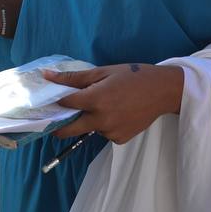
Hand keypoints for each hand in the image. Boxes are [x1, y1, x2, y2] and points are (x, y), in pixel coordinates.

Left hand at [44, 64, 183, 143]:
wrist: (162, 91)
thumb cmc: (132, 76)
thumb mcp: (103, 72)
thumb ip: (74, 77)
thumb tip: (47, 76)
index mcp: (95, 100)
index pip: (65, 104)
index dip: (55, 102)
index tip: (49, 102)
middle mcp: (101, 119)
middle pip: (69, 129)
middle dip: (59, 126)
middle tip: (57, 119)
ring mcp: (110, 132)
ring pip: (89, 129)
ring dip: (89, 121)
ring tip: (105, 105)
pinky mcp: (120, 139)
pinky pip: (104, 133)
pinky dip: (104, 125)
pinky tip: (117, 113)